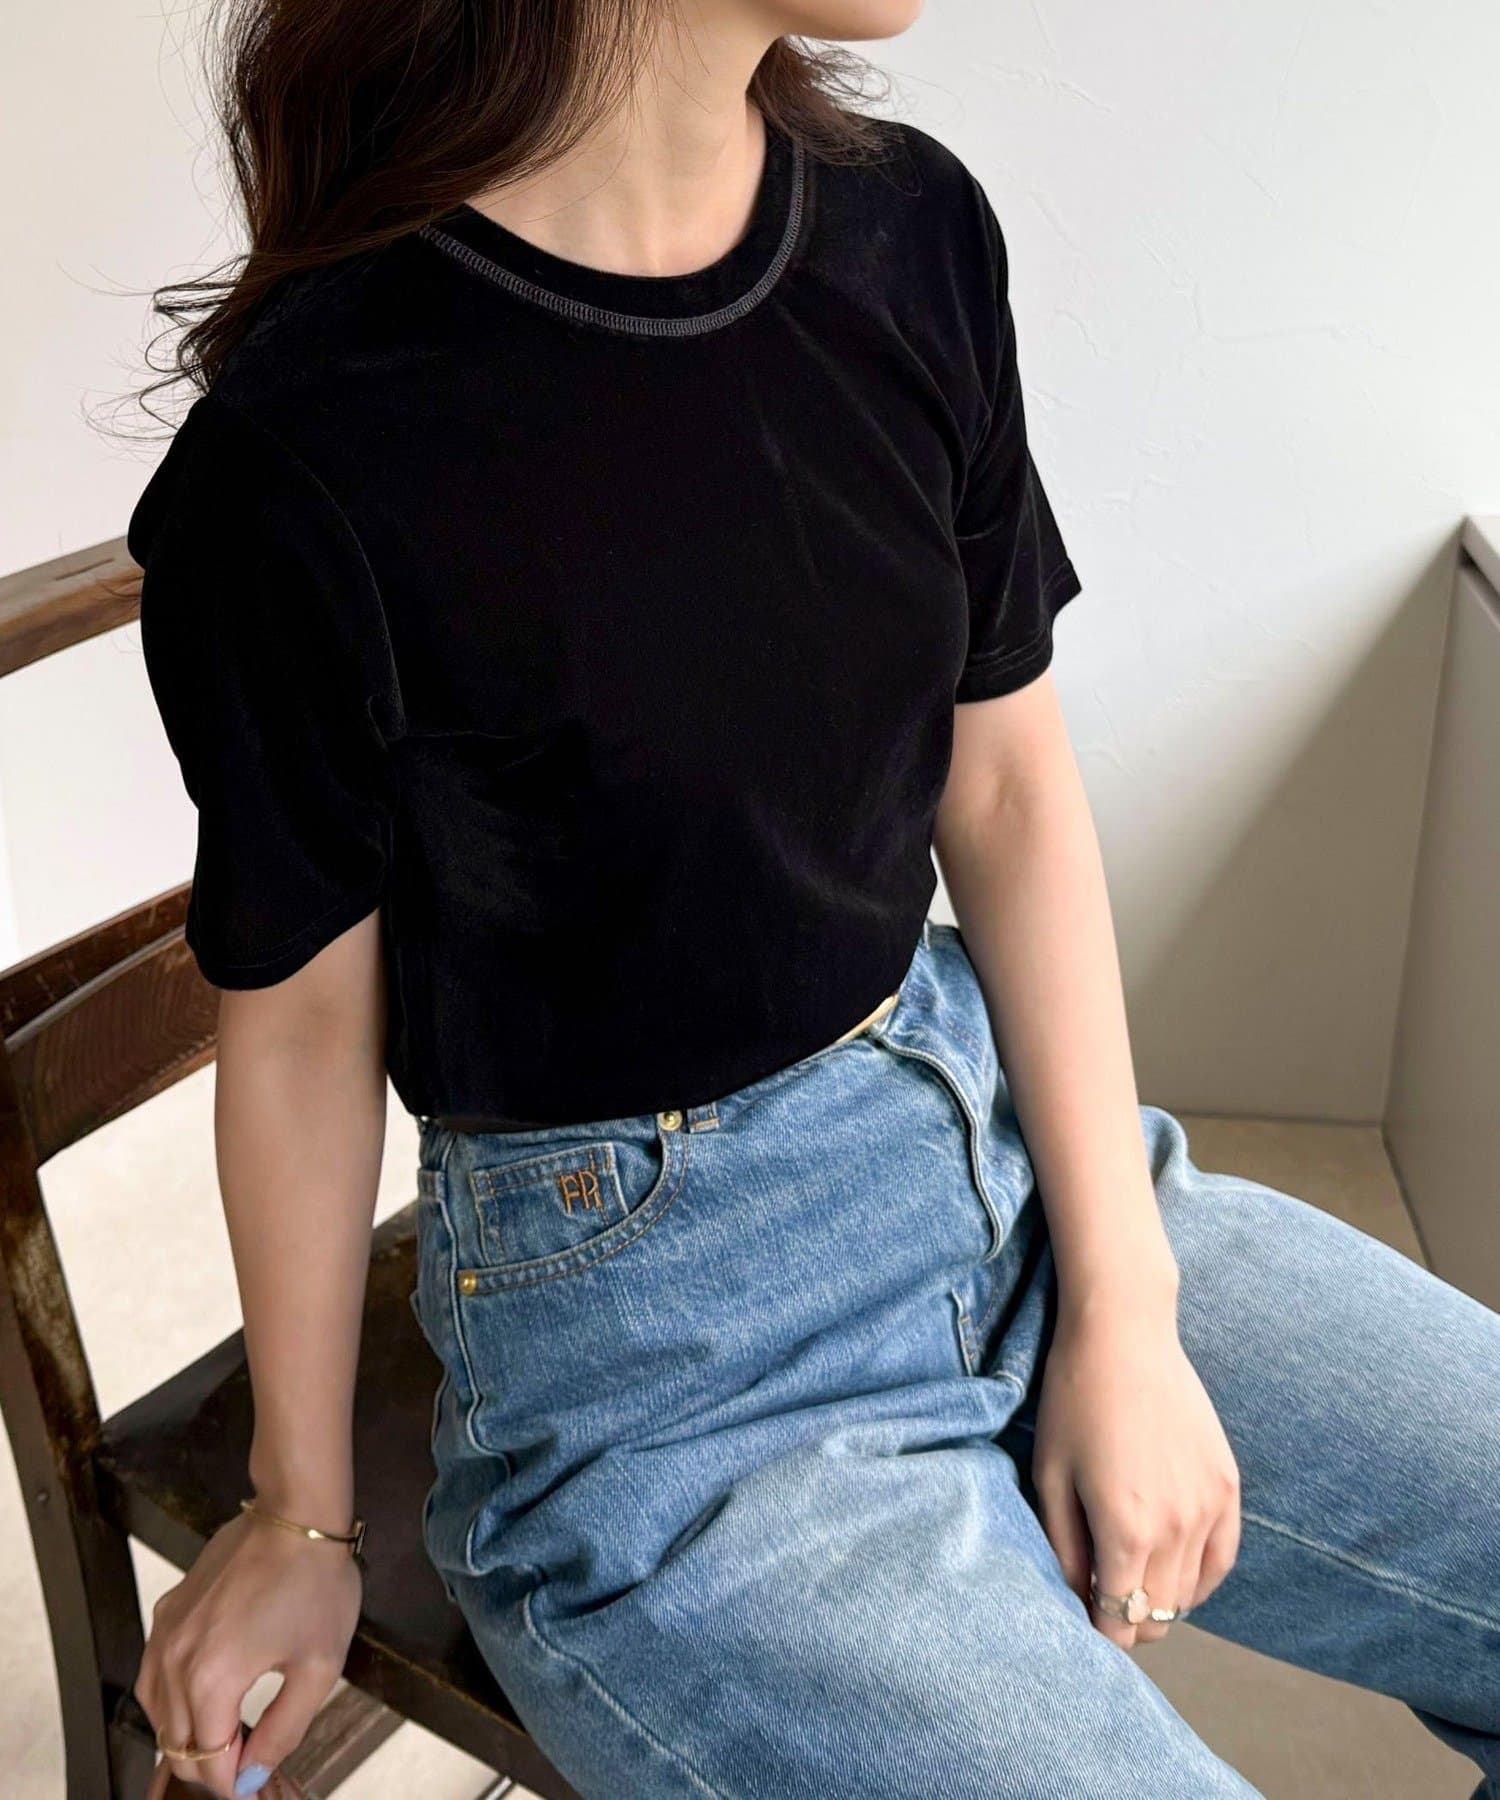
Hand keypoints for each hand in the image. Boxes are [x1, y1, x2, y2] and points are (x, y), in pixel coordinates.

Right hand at [135, 1505, 361, 1796]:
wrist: (297, 1514)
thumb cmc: (315, 1583)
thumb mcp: (318, 1668)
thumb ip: (283, 1731)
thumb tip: (250, 1772)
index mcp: (211, 1681)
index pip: (207, 1762)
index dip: (232, 1781)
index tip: (254, 1778)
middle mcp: (174, 1661)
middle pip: (175, 1743)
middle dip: (211, 1762)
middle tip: (248, 1756)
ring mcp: (164, 1634)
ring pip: (157, 1713)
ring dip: (188, 1733)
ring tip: (229, 1730)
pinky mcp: (166, 1612)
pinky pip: (154, 1674)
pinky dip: (172, 1698)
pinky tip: (204, 1694)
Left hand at [1031, 1284, 1240, 1649]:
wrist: (1124, 1333)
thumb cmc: (1074, 1398)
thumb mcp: (1050, 1474)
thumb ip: (1064, 1547)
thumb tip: (1075, 1598)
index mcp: (1127, 1530)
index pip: (1121, 1622)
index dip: (1098, 1631)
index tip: (1080, 1616)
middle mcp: (1177, 1528)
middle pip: (1158, 1615)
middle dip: (1126, 1620)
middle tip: (1099, 1596)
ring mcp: (1210, 1507)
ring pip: (1190, 1592)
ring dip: (1160, 1598)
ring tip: (1129, 1574)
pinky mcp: (1228, 1485)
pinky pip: (1222, 1559)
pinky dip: (1198, 1576)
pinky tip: (1171, 1565)